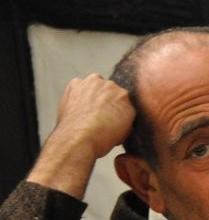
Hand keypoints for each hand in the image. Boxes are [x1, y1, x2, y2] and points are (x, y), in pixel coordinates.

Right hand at [27, 74, 135, 198]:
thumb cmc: (71, 132)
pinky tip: (116, 135)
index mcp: (79, 83)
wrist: (79, 138)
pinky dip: (127, 126)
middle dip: (110, 106)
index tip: (97, 116)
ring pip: (122, 102)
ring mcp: (113, 90)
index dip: (98, 105)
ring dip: (120, 115)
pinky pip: (131, 115)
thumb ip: (80, 103)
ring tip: (110, 131)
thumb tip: (89, 112)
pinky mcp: (127, 102)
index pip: (94, 90)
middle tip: (105, 125)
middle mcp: (97, 81)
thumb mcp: (68, 111)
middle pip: (110, 93)